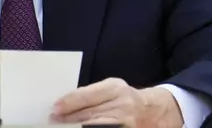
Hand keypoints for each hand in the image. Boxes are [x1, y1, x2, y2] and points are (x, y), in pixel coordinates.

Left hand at [51, 78, 183, 127]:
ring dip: (77, 127)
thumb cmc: (127, 99)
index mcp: (115, 88)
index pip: (88, 95)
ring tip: (63, 126)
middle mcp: (122, 104)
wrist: (157, 110)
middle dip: (69, 119)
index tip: (55, 108)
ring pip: (95, 125)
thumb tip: (65, 104)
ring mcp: (127, 122)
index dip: (70, 102)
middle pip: (90, 113)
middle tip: (53, 120)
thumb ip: (93, 95)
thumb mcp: (112, 90)